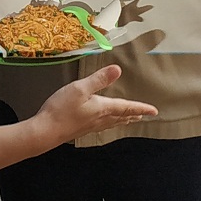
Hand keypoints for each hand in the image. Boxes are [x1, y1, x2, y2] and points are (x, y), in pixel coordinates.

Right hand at [33, 64, 156, 141]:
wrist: (45, 131)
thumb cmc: (62, 109)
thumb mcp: (80, 88)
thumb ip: (99, 79)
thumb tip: (118, 70)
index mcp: (103, 108)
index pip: (127, 107)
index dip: (141, 108)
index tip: (154, 111)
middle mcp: (100, 119)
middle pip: (122, 116)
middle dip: (134, 115)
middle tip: (145, 115)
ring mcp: (91, 126)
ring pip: (113, 122)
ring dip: (124, 120)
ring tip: (130, 119)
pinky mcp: (82, 129)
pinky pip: (103, 126)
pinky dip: (111, 123)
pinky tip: (105, 123)